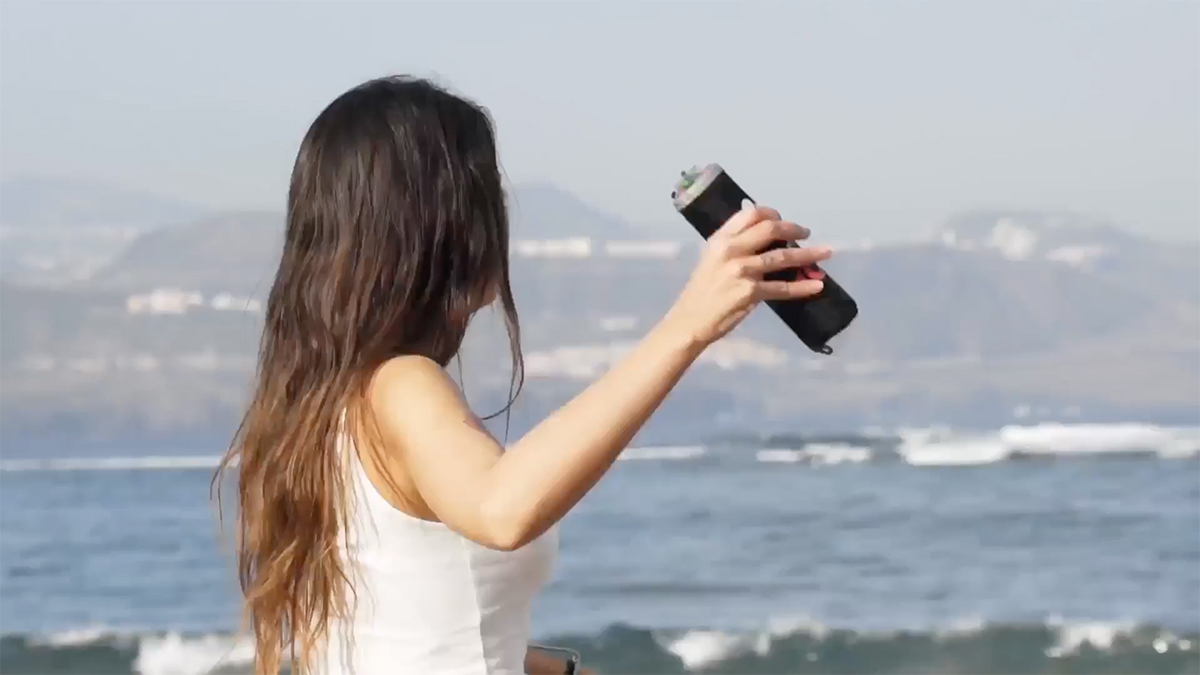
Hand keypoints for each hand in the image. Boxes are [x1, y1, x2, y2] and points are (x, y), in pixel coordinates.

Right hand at [664, 203, 830, 345]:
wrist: (689, 321)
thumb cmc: (702, 292)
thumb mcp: (711, 259)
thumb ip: (733, 246)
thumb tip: (764, 237)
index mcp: (720, 239)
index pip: (751, 214)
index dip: (773, 214)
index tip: (784, 220)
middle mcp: (731, 250)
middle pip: (770, 229)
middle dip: (794, 229)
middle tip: (807, 234)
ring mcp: (741, 271)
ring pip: (783, 257)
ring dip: (809, 255)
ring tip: (826, 253)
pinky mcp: (749, 293)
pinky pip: (783, 288)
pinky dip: (803, 287)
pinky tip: (817, 285)